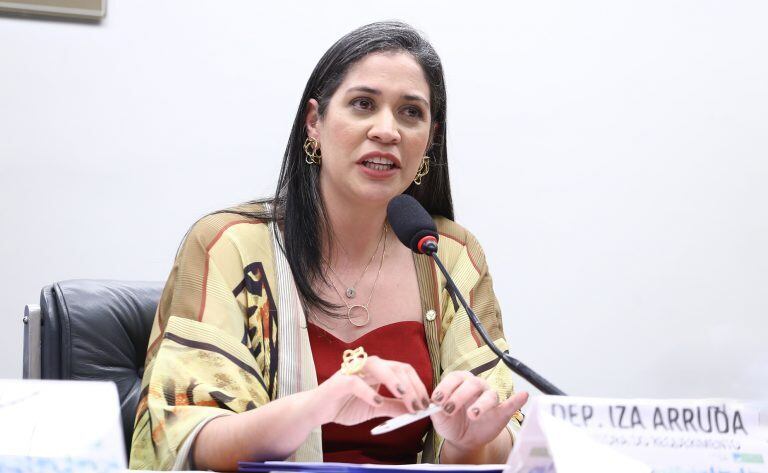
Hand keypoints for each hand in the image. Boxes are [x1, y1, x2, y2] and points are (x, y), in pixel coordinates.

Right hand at [312, 355, 430, 426]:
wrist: (317, 411)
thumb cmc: (344, 405)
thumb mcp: (375, 408)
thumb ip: (394, 407)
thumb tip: (415, 410)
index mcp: (377, 371)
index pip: (403, 369)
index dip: (417, 385)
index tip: (425, 404)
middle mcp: (367, 366)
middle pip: (395, 366)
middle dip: (410, 386)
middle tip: (418, 406)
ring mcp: (352, 371)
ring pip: (378, 366)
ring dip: (394, 381)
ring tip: (404, 397)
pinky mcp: (338, 381)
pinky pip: (355, 382)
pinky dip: (368, 392)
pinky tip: (377, 403)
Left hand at [429, 371, 528, 451]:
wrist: (462, 438)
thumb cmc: (450, 421)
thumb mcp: (439, 417)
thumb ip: (435, 410)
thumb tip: (432, 404)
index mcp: (459, 382)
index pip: (454, 378)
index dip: (446, 387)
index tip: (437, 400)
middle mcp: (476, 385)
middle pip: (472, 384)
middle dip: (459, 396)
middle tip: (449, 409)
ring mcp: (489, 397)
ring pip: (490, 395)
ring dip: (482, 404)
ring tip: (473, 415)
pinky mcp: (501, 411)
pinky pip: (511, 404)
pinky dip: (517, 400)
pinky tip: (523, 396)